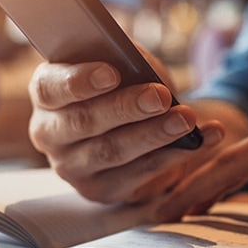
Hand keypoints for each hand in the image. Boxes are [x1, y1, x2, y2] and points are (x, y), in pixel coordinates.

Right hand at [28, 57, 223, 203]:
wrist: (131, 120)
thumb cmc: (121, 81)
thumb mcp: (119, 61)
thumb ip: (122, 58)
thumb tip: (139, 64)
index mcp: (46, 93)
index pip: (51, 88)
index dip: (79, 81)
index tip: (112, 73)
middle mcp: (49, 133)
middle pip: (84, 122)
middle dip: (125, 108)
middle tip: (160, 97)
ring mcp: (71, 166)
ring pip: (112, 151)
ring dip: (153, 135)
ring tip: (186, 119)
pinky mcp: (98, 190)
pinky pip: (137, 175)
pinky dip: (173, 156)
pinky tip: (202, 139)